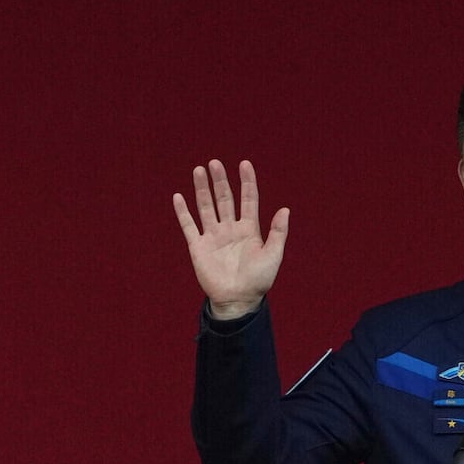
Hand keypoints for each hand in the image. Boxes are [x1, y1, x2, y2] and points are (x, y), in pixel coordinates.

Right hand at [172, 161, 288, 320]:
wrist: (238, 300)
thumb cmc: (258, 281)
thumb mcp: (273, 255)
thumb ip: (278, 232)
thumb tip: (285, 209)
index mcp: (249, 229)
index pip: (248, 199)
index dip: (247, 181)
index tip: (245, 164)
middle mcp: (230, 229)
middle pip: (225, 198)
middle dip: (220, 180)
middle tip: (215, 163)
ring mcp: (213, 236)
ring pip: (206, 207)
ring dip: (202, 189)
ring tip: (199, 170)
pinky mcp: (198, 247)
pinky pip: (189, 226)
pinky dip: (183, 212)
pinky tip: (178, 196)